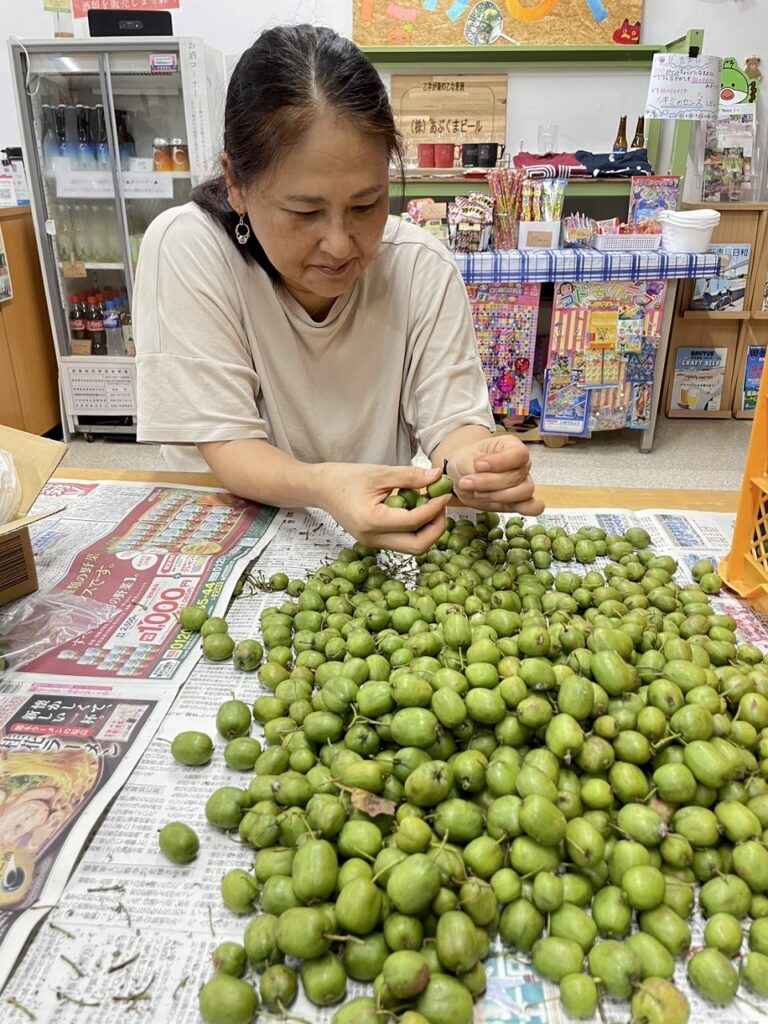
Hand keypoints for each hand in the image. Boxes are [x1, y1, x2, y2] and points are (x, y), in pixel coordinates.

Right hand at [319, 463, 451, 554]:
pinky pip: (402, 542)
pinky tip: (416, 510)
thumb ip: (410, 477)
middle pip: (417, 546)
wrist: (321, 489)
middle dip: (436, 528)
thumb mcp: (380, 472)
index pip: (414, 522)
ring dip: (427, 530)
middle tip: (442, 507)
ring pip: (412, 547)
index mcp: (371, 521)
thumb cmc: (345, 478)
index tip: (445, 494)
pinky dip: (415, 529)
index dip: (435, 509)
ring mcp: (373, 543)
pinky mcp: (375, 542)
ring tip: (431, 507)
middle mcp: (372, 538)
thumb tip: (438, 476)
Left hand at [446, 434, 544, 514]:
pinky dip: (523, 509)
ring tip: (476, 493)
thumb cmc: (467, 461)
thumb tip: (482, 469)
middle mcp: (522, 465)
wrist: (461, 476)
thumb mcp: (466, 458)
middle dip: (490, 482)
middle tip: (468, 482)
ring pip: (523, 493)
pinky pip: (532, 508)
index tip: (479, 465)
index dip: (501, 461)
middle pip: (517, 477)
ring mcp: (522, 484)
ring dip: (496, 496)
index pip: (519, 454)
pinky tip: (505, 505)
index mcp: (512, 447)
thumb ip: (474, 465)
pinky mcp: (518, 502)